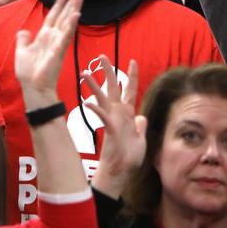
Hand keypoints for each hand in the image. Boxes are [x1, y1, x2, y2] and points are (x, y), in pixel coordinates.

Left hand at [14, 0, 82, 107]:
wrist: (33, 88)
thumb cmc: (29, 73)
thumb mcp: (21, 52)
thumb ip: (23, 40)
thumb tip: (24, 31)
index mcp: (44, 37)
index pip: (53, 17)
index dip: (59, 6)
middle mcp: (53, 38)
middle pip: (63, 17)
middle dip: (71, 4)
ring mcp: (57, 44)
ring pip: (67, 22)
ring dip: (74, 9)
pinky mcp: (59, 51)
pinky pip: (66, 36)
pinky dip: (70, 25)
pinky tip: (76, 15)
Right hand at [82, 54, 145, 178]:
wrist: (122, 171)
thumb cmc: (130, 156)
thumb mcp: (140, 138)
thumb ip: (140, 126)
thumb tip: (142, 117)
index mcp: (128, 113)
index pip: (130, 89)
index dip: (132, 75)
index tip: (133, 61)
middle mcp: (119, 113)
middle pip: (113, 87)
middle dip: (108, 71)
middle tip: (102, 56)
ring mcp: (113, 120)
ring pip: (102, 98)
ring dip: (94, 86)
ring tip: (84, 73)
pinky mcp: (110, 129)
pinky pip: (102, 117)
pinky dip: (96, 110)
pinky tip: (88, 104)